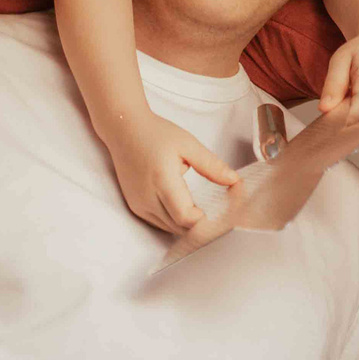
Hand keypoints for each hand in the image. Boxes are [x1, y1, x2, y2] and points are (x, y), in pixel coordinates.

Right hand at [105, 108, 241, 235]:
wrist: (124, 130)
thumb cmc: (156, 134)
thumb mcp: (188, 145)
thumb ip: (211, 165)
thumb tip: (234, 180)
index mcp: (162, 180)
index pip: (186, 217)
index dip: (205, 221)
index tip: (220, 212)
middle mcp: (147, 198)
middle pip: (179, 228)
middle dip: (200, 225)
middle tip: (217, 214)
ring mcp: (138, 205)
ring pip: (169, 229)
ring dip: (187, 225)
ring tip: (203, 211)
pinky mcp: (135, 206)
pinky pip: (158, 223)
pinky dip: (174, 221)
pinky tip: (186, 209)